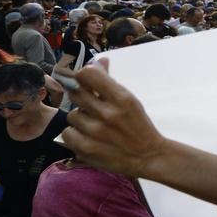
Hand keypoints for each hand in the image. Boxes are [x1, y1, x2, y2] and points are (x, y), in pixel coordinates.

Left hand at [63, 62, 170, 178]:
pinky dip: (76, 134)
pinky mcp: (85, 149)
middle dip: (82, 98)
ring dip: (81, 119)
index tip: (87, 83)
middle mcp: (107, 114)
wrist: (148, 157)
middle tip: (93, 106)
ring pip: (72, 114)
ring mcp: (95, 132)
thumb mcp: (130, 100)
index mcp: (122, 98)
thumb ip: (110, 81)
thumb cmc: (139, 126)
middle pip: (76, 93)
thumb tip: (99, 60)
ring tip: (95, 126)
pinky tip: (89, 137)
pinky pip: (68, 132)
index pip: (87, 74)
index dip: (83, 76)